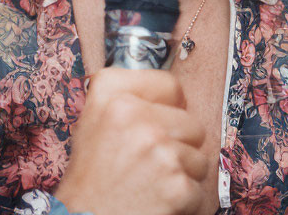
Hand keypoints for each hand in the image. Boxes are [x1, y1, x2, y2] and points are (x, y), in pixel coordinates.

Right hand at [54, 68, 205, 214]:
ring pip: (198, 156)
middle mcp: (135, 116)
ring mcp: (158, 150)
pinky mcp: (176, 185)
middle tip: (148, 162)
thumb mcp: (91, 121)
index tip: (158, 122)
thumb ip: (125, 98)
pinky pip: (197, 187)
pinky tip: (155, 200)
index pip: (170, 85)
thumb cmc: (89, 177)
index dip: (169, 107)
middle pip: (190, 123)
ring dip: (181, 173)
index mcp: (111, 94)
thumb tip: (170, 92)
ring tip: (149, 182)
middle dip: (178, 145)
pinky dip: (181, 200)